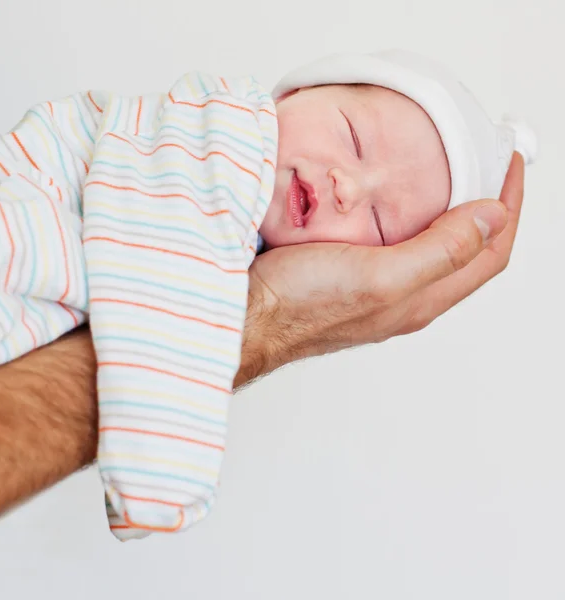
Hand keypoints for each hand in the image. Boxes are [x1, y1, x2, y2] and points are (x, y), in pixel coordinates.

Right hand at [245, 153, 523, 371]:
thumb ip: (441, 251)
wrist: (249, 314)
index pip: (489, 253)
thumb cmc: (302, 303)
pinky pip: (396, 244)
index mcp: (421, 299)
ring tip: (447, 175)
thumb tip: (494, 217)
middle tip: (485, 166)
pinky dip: (408, 216)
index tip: (507, 162)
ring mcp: (377, 287)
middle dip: (485, 209)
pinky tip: (394, 198)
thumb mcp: (379, 276)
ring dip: (448, 212)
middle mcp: (405, 296)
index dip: (509, 207)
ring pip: (431, 247)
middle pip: (466, 252)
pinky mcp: (351, 275)